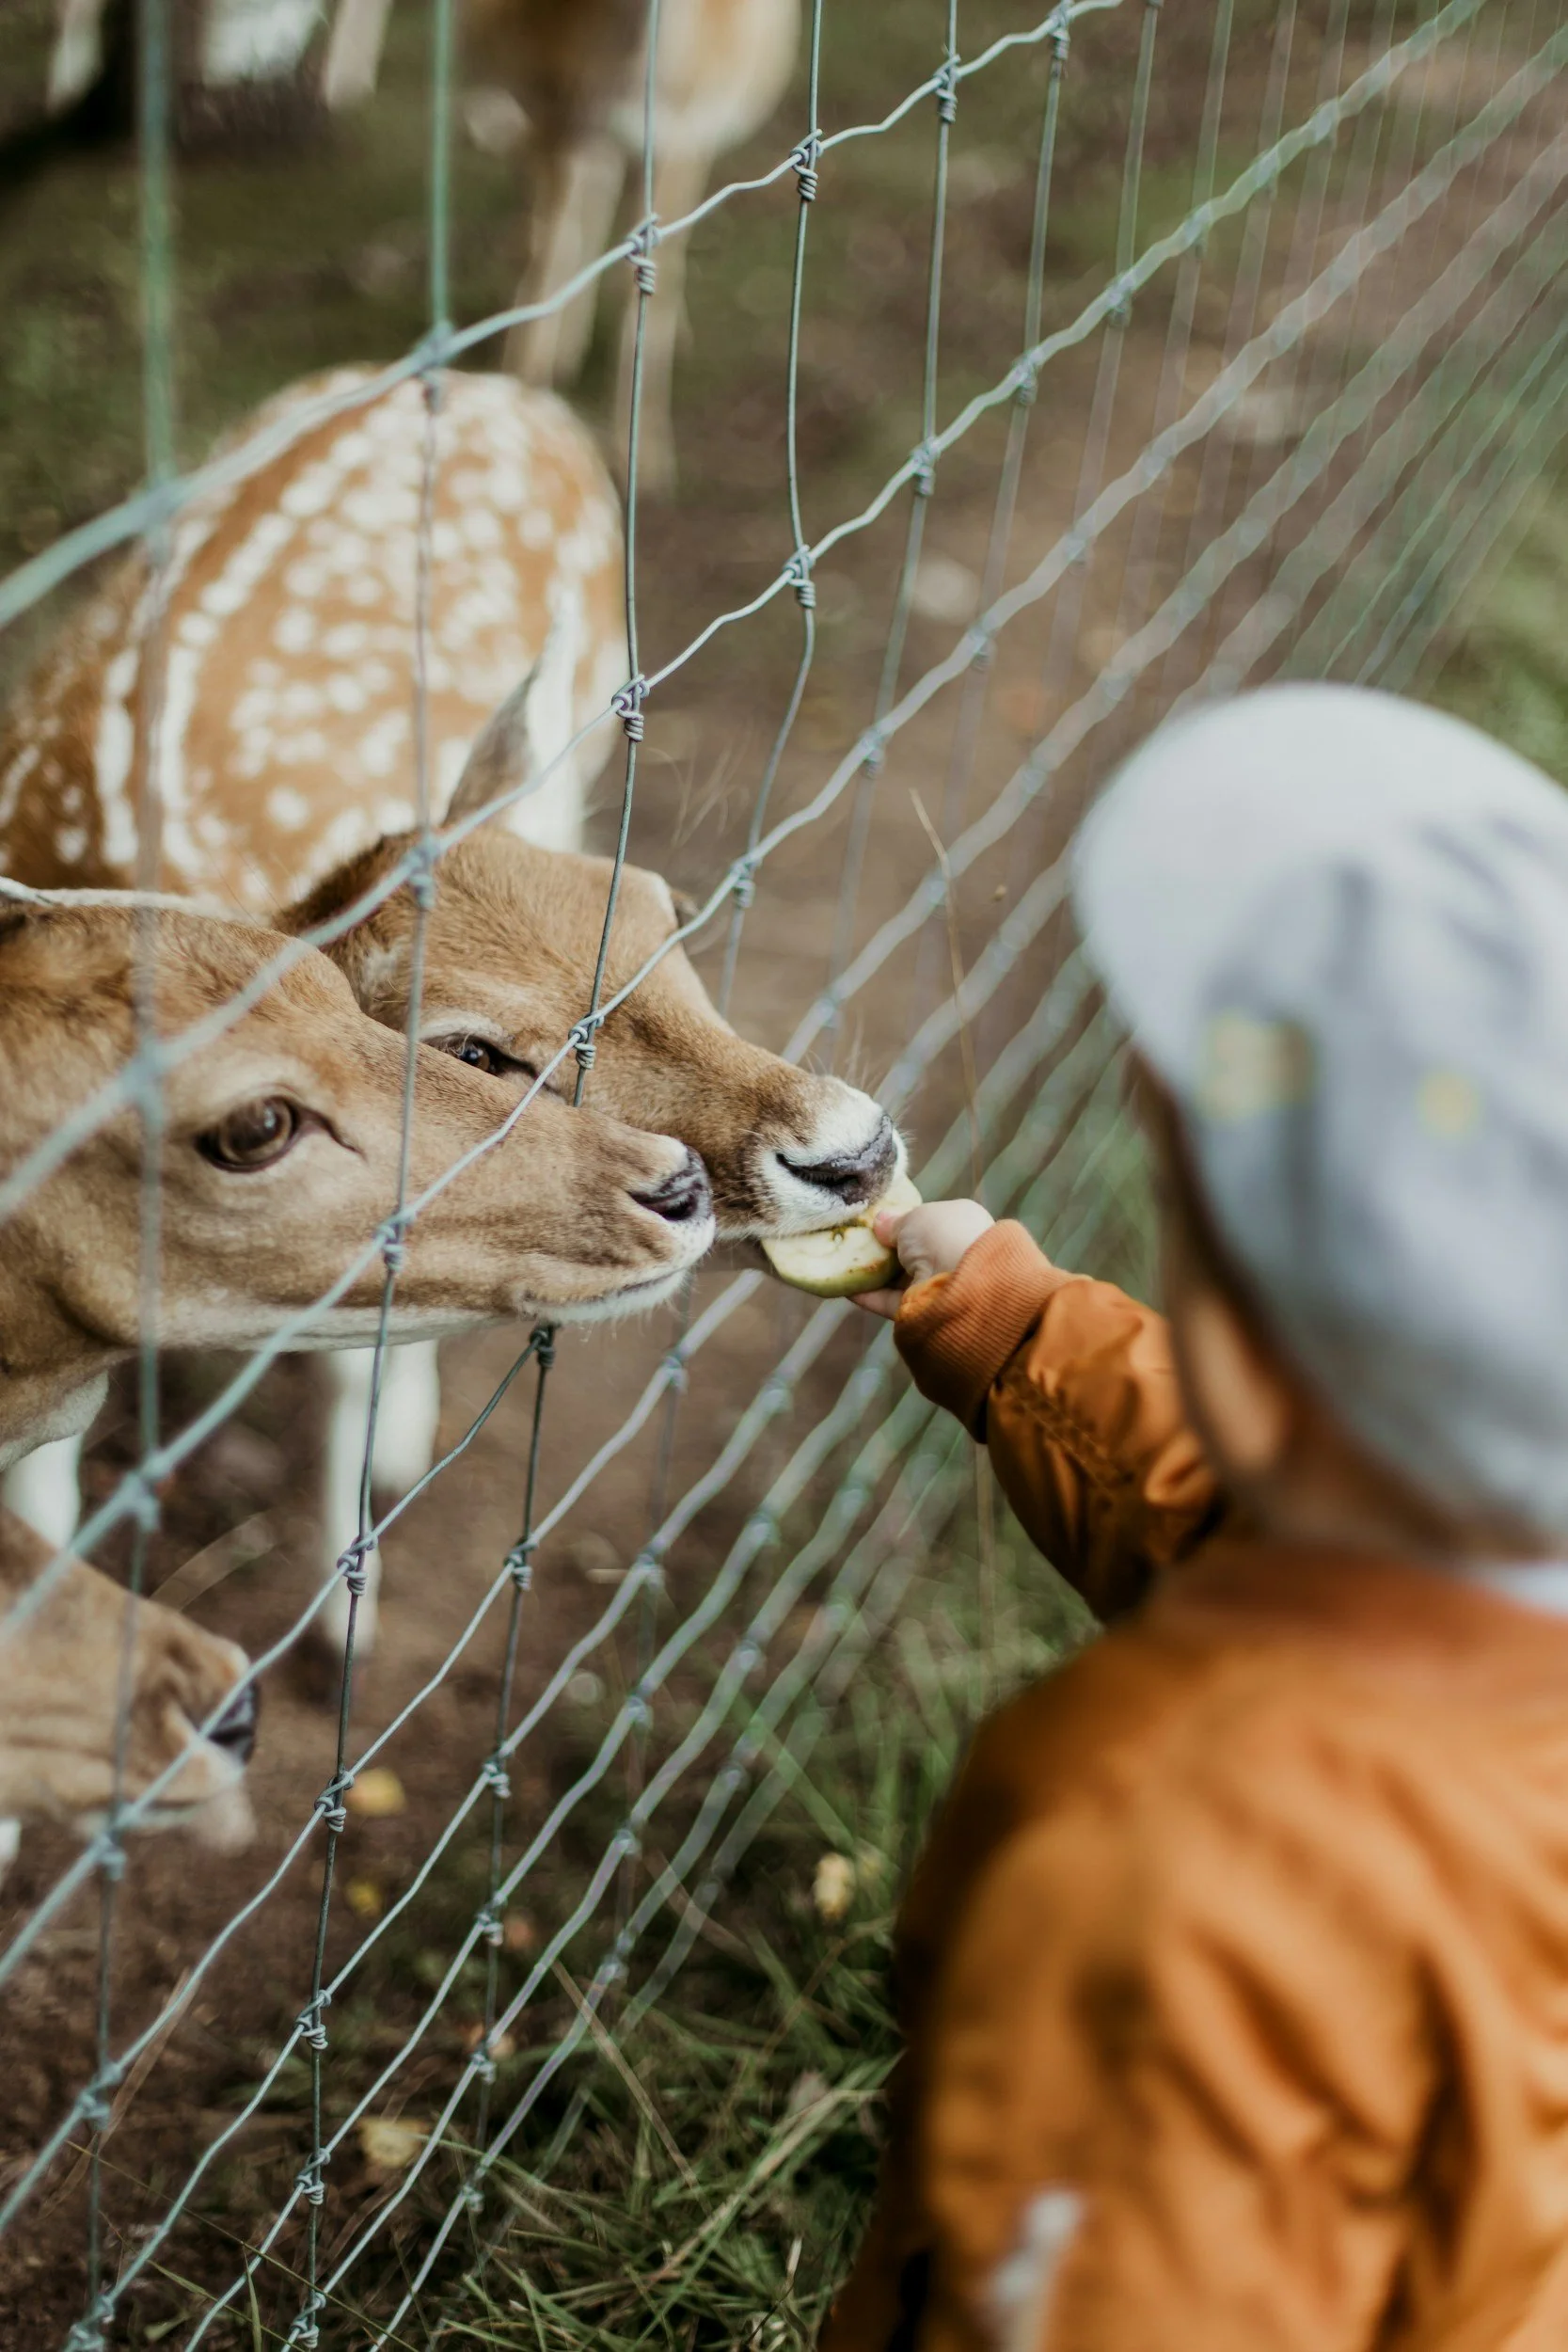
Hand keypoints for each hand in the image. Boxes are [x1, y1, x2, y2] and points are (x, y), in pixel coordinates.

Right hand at [852, 1198, 995, 1320]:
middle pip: (911, 1253)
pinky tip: (843, 1286)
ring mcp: (938, 1285)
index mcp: (961, 1225)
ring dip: (872, 1272)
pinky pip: (890, 1301)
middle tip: (853, 1241)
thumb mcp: (914, 1217)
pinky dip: (868, 1295)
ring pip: (899, 1278)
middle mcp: (952, 1255)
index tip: (877, 1223)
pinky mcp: (922, 1312)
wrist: (963, 1284)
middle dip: (884, 1249)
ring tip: (841, 1262)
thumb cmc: (943, 1236)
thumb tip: (881, 1222)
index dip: (904, 1222)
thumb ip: (895, 1221)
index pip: (929, 1223)